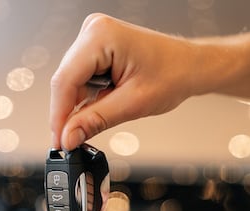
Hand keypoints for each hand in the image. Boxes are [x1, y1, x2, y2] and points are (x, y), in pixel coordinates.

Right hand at [49, 13, 204, 150]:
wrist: (191, 66)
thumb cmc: (173, 74)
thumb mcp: (133, 104)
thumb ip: (95, 120)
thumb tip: (68, 137)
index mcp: (101, 36)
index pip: (65, 80)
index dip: (59, 115)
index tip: (59, 142)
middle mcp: (93, 30)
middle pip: (66, 81)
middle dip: (70, 112)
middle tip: (75, 140)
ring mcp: (94, 37)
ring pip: (72, 82)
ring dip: (82, 104)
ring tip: (110, 110)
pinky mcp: (96, 47)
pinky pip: (81, 78)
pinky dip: (89, 97)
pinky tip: (107, 102)